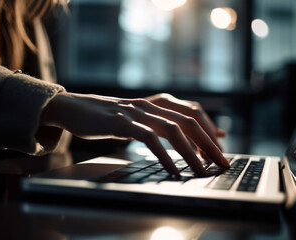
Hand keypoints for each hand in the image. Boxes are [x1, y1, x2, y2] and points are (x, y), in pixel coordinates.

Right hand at [40, 92, 229, 175]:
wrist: (73, 107)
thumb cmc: (105, 117)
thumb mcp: (136, 117)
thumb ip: (158, 123)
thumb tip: (183, 138)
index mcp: (156, 102)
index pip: (192, 112)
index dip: (210, 129)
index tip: (221, 147)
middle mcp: (150, 104)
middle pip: (189, 120)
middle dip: (209, 143)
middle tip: (222, 163)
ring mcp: (136, 112)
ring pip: (173, 129)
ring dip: (192, 152)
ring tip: (202, 171)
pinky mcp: (122, 122)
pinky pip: (150, 138)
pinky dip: (165, 156)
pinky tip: (173, 170)